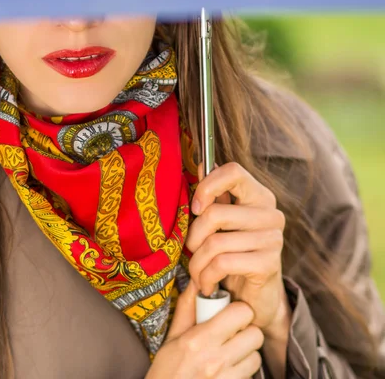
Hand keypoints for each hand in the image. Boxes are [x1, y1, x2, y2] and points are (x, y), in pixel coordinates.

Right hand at [145, 279, 263, 377]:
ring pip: (256, 357)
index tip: (230, 314)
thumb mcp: (172, 338)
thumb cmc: (167, 370)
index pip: (240, 313)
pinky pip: (251, 376)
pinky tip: (229, 370)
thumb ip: (186, 309)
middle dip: (247, 332)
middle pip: (255, 334)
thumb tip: (195, 283)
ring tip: (231, 354)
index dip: (238, 311)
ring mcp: (227, 378)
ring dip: (247, 354)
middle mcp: (216, 359)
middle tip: (234, 334)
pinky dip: (244, 372)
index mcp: (199, 339)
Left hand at [185, 162, 289, 334]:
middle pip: (215, 213)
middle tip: (191, 251)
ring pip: (215, 242)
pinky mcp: (269, 264)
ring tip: (197, 273)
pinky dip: (206, 276)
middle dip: (193, 237)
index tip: (195, 207)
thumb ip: (214, 195)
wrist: (255, 299)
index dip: (207, 185)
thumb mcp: (222, 223)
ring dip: (197, 262)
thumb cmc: (234, 254)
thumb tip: (202, 165)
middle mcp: (271, 214)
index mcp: (259, 196)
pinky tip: (207, 284)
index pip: (233, 171)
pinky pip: (223, 263)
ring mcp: (273, 239)